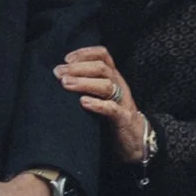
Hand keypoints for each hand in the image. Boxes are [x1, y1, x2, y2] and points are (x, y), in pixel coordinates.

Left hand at [57, 42, 153, 167]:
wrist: (137, 141)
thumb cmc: (113, 117)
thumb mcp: (102, 96)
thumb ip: (87, 85)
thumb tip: (60, 78)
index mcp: (114, 77)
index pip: (103, 56)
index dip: (84, 53)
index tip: (66, 59)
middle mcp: (119, 85)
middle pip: (102, 68)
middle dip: (78, 68)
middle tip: (58, 73)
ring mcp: (123, 102)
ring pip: (107, 85)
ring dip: (84, 83)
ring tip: (66, 84)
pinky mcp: (124, 119)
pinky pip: (113, 109)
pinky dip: (97, 104)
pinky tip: (83, 102)